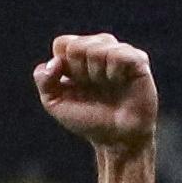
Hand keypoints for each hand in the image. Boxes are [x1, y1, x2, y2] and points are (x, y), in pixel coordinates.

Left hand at [34, 33, 157, 150]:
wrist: (117, 140)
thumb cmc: (88, 120)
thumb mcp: (55, 103)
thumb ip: (43, 80)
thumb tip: (54, 61)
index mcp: (79, 56)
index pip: (62, 43)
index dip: (63, 66)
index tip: (73, 85)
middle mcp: (100, 50)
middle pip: (77, 45)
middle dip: (79, 72)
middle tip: (92, 88)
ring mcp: (120, 53)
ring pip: (97, 46)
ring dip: (96, 73)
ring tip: (107, 86)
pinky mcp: (138, 60)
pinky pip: (118, 54)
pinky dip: (114, 72)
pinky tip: (120, 82)